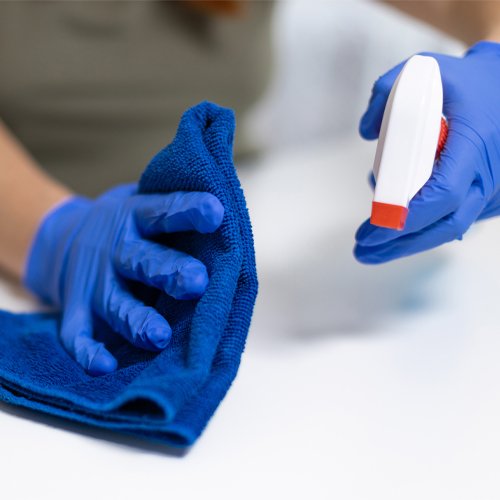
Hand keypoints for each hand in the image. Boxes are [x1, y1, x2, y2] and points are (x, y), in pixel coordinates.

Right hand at [24, 184, 223, 375]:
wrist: (62, 237)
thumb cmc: (125, 226)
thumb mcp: (143, 205)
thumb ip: (177, 214)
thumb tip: (229, 224)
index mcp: (136, 217)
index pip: (164, 211)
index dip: (189, 211)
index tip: (216, 213)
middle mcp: (115, 250)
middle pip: (144, 260)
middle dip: (171, 272)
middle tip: (198, 281)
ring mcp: (94, 282)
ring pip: (116, 303)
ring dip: (138, 320)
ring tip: (160, 336)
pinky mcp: (76, 310)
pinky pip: (76, 336)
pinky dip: (88, 353)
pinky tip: (106, 368)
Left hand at [354, 41, 499, 263]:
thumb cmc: (468, 81)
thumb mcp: (426, 71)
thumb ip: (388, 92)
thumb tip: (366, 131)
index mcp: (477, 141)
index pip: (444, 193)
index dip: (407, 216)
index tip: (373, 229)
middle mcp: (492, 172)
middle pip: (446, 224)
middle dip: (400, 243)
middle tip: (363, 251)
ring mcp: (496, 188)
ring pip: (451, 229)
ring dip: (409, 244)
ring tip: (372, 250)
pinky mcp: (492, 196)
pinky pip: (457, 220)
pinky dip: (426, 230)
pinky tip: (397, 230)